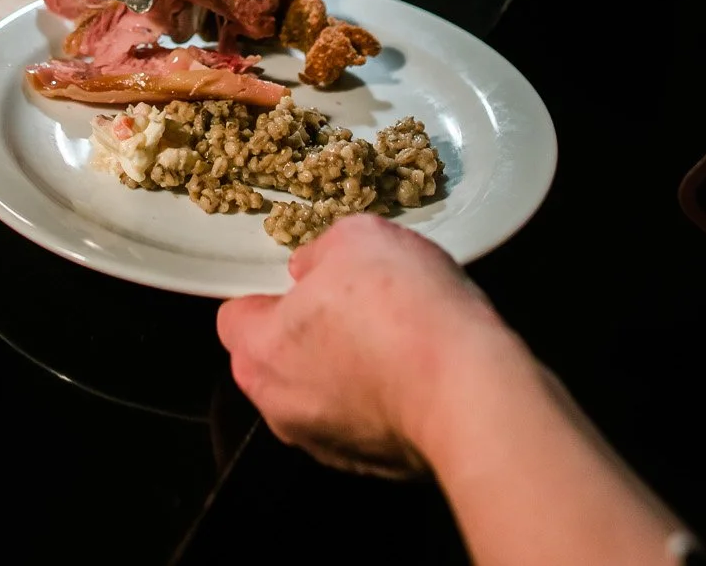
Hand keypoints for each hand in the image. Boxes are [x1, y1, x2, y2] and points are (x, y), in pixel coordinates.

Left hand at [216, 214, 513, 476]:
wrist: (469, 392)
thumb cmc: (403, 310)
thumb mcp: (357, 238)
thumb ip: (320, 253)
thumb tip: (311, 269)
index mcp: (259, 352)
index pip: (236, 318)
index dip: (270, 295)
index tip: (309, 283)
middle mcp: (279, 407)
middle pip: (276, 361)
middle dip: (307, 335)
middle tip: (355, 307)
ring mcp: (324, 444)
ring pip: (320, 396)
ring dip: (345, 370)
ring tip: (394, 340)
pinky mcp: (371, 467)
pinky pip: (363, 423)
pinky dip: (380, 401)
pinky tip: (415, 375)